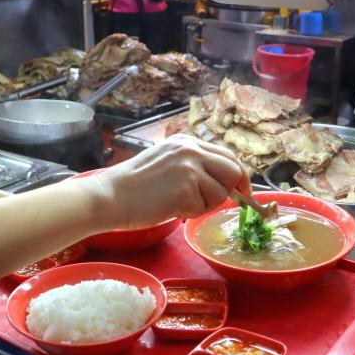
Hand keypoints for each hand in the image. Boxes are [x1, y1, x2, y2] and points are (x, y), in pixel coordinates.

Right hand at [93, 135, 249, 228]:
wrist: (110, 196)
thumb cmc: (134, 186)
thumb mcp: (167, 161)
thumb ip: (194, 165)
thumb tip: (227, 182)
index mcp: (187, 141)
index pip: (226, 155)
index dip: (238, 175)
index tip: (243, 190)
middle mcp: (191, 150)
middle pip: (234, 170)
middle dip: (232, 190)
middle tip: (224, 203)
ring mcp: (190, 168)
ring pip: (221, 193)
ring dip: (205, 205)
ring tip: (179, 203)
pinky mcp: (186, 189)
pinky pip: (204, 208)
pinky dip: (190, 213)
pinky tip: (171, 208)